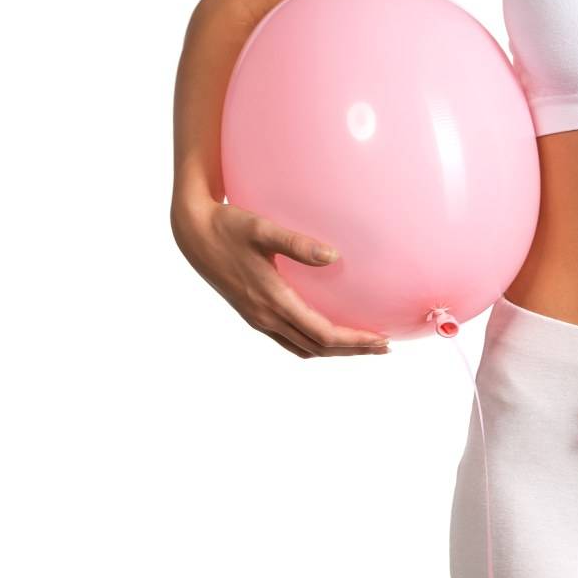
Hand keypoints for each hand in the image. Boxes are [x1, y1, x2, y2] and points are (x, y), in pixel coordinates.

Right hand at [171, 198, 392, 358]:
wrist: (192, 234)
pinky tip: (327, 334)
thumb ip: (298, 244)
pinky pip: (289, 340)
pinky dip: (314, 343)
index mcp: (272, 300)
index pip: (322, 333)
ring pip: (303, 348)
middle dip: (352, 350)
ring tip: (362, 345)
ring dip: (334, 350)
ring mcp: (258, 319)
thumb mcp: (263, 229)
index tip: (381, 340)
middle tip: (384, 347)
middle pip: (317, 347)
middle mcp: (265, 317)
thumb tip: (334, 256)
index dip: (354, 341)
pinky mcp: (253, 314)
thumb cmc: (229, 226)